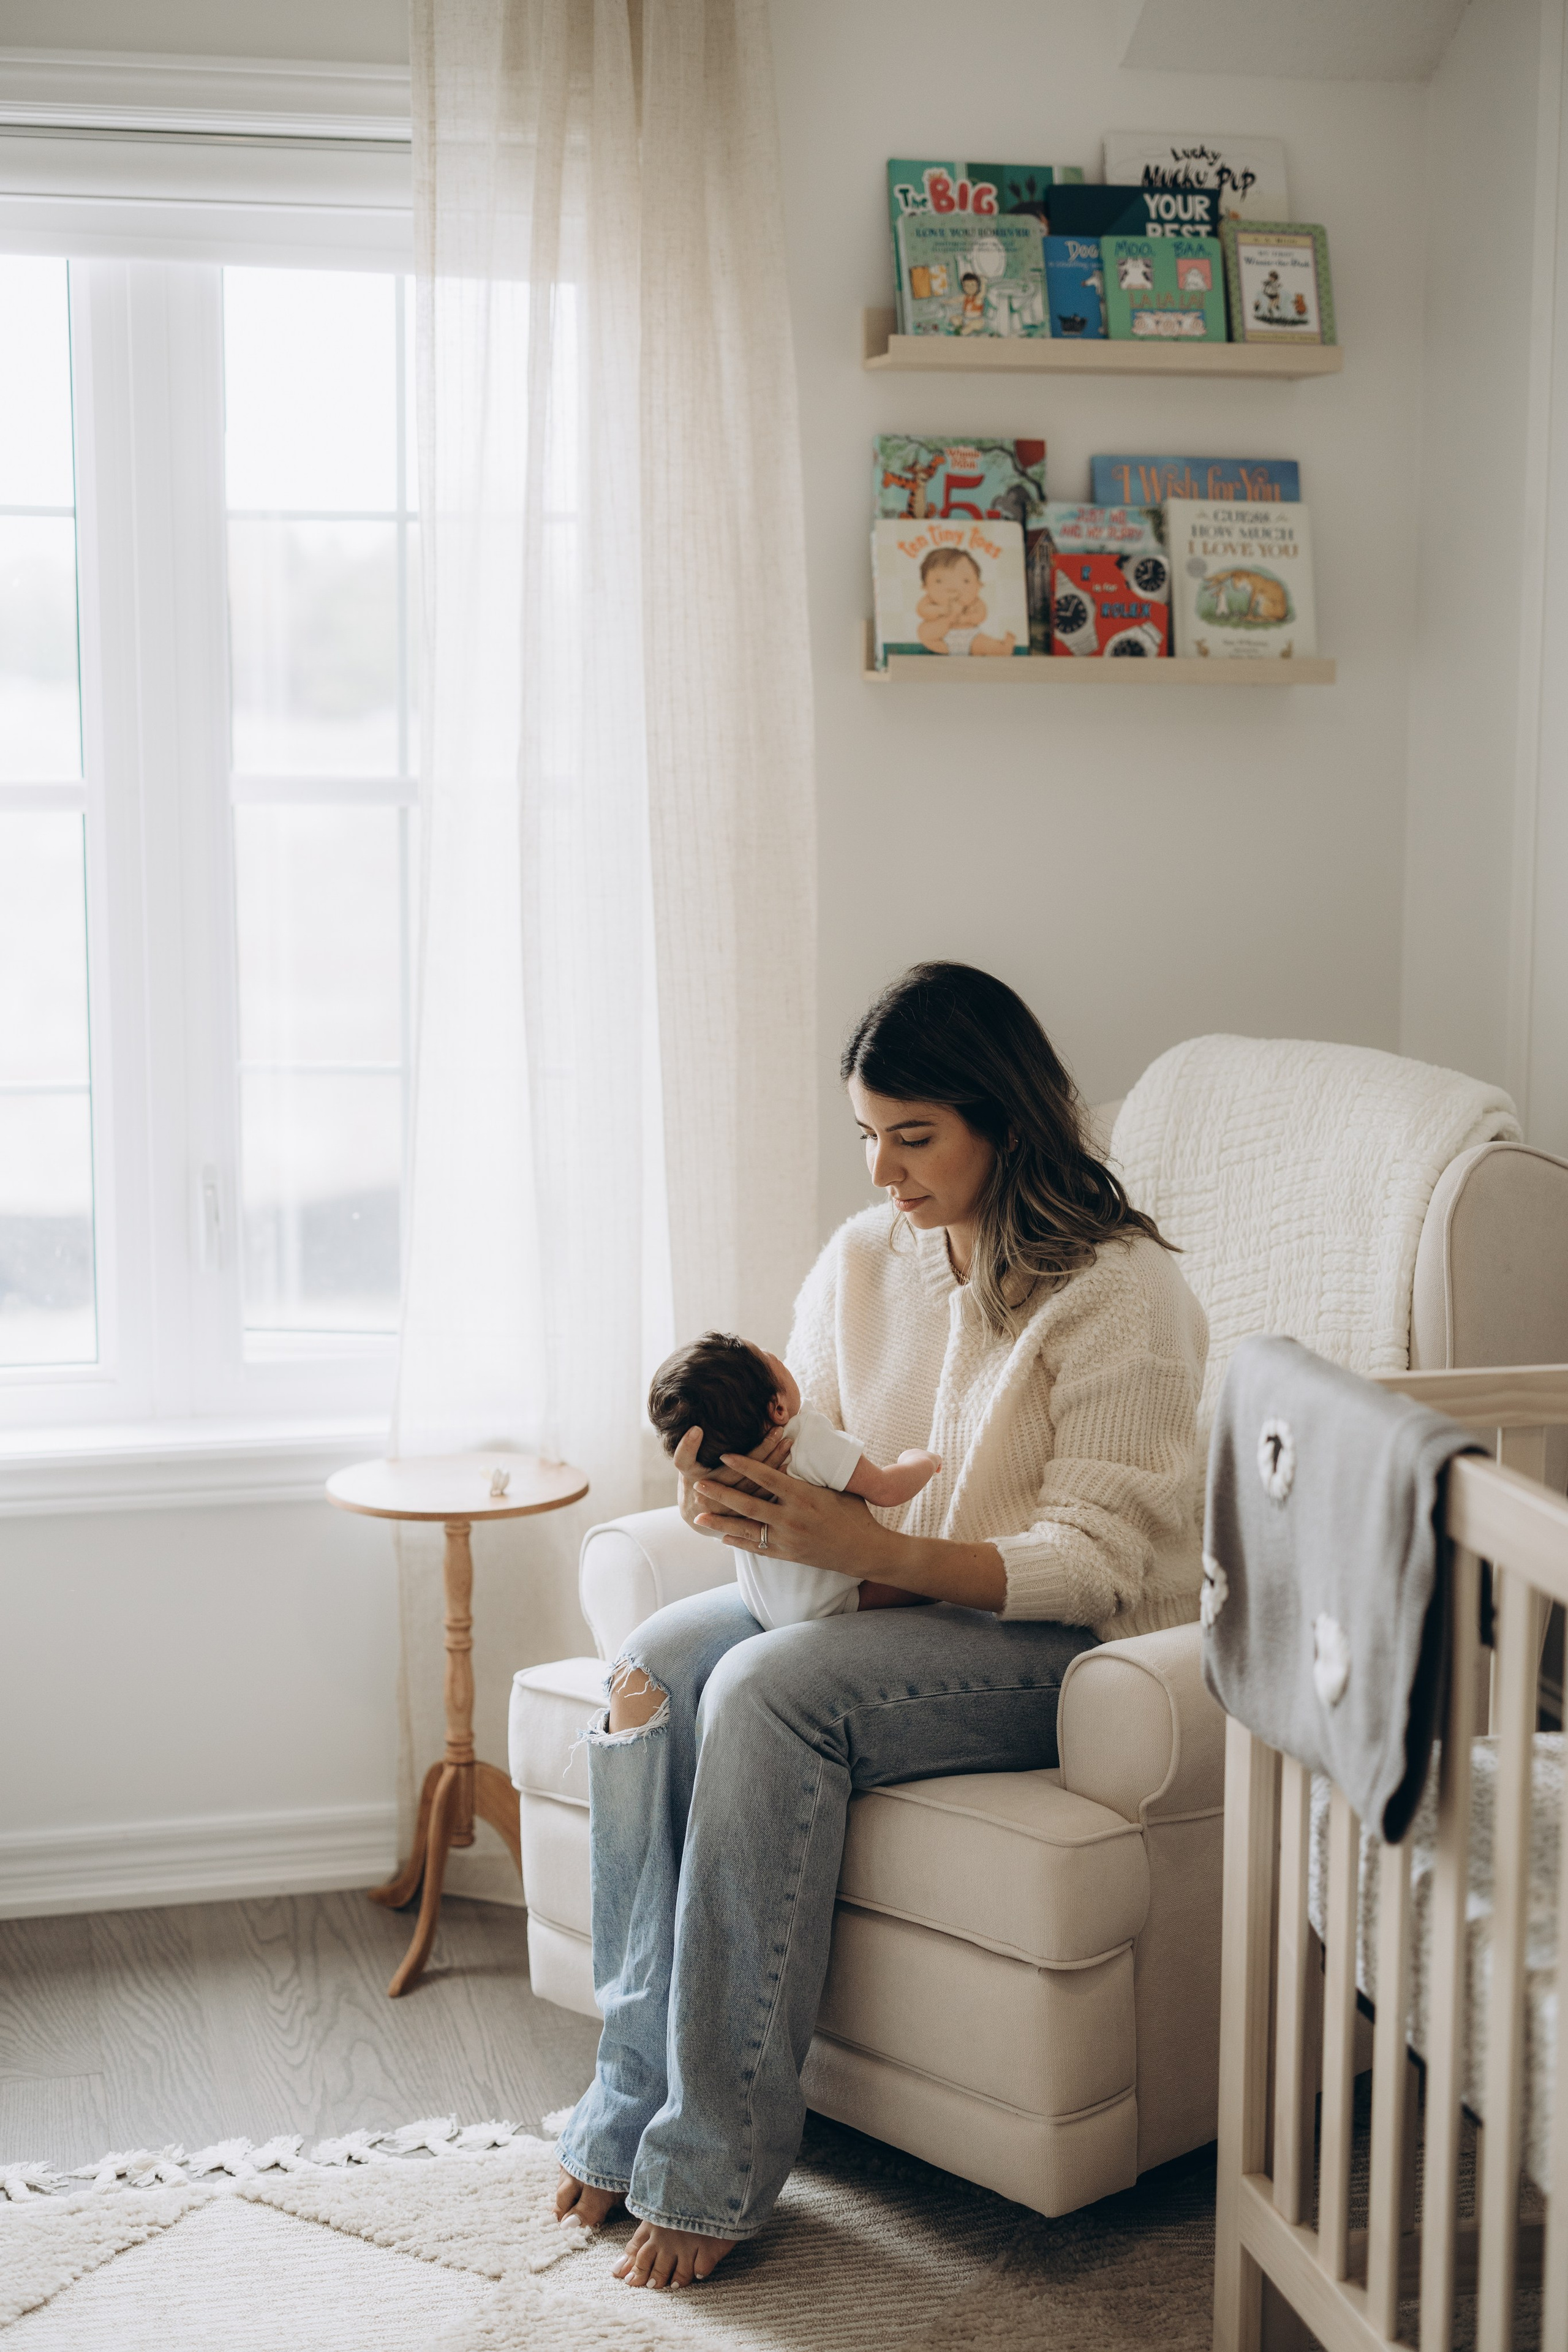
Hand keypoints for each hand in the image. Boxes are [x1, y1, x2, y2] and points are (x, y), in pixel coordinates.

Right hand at [672, 1422, 791, 1541]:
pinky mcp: (738, 1519)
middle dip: (759, 1450)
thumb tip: (697, 1425)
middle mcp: (704, 1495)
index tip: (697, 1429)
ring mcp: (722, 1510)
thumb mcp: (688, 1465)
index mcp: (690, 1477)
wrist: (698, 1517)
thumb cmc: (694, 1481)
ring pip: (751, 1486)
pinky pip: (760, 1500)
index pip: (684, 1460)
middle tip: (777, 1431)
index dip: (687, 1446)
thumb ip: (691, 1448)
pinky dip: (774, 1483)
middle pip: (734, 1471)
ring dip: (772, 1463)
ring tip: (786, 1444)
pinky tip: (786, 1468)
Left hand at [695, 1452, 888, 1579]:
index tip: (724, 1454)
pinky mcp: (788, 1555)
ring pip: (747, 1530)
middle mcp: (792, 1519)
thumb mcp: (836, 1486)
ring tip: (699, 1517)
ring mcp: (788, 1540)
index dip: (744, 1465)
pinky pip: (757, 1549)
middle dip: (722, 1494)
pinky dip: (739, 1542)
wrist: (865, 1549)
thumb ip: (811, 1473)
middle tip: (698, 1485)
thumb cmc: (854, 1512)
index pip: (767, 1477)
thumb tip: (794, 1449)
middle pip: (748, 1504)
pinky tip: (722, 1537)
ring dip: (721, 1523)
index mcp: (804, 1496)